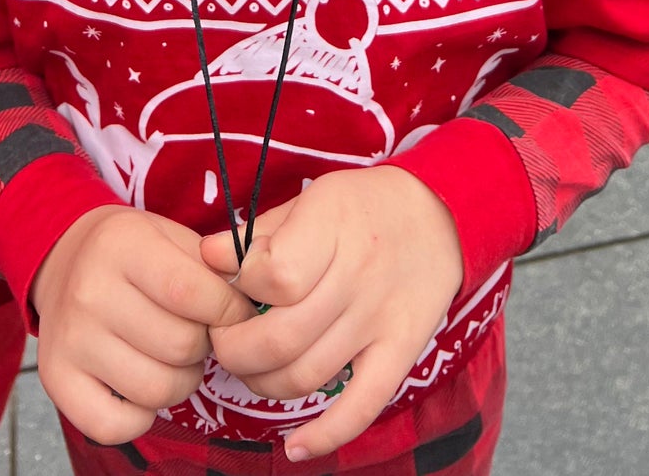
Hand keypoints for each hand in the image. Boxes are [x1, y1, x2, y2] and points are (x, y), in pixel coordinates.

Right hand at [32, 204, 255, 445]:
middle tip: (199, 332)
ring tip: (175, 356)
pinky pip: (114, 425)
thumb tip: (251, 313)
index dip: (229, 311)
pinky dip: (141, 416)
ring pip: (155, 389)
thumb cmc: (135, 252)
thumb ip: (212, 268)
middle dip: (205, 345)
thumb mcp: (172, 237)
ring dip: (181, 380)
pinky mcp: (57, 379)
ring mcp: (70, 339)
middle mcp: (90, 292)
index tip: (237, 313)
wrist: (68, 256)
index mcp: (123, 245)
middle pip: (179, 346)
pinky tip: (143, 385)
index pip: (191, 292)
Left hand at [201, 168, 463, 463]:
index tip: (233, 284)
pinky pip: (362, 406)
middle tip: (224, 339)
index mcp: (331, 226)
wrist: (441, 215)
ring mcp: (380, 320)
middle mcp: (358, 275)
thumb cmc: (362, 207)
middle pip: (281, 336)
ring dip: (263, 384)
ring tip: (252, 367)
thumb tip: (207, 257)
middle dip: (235, 348)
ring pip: (308, 375)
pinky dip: (326, 435)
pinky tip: (295, 448)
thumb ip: (258, 233)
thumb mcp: (310, 199)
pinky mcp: (400, 353)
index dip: (240, 287)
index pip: (273, 276)